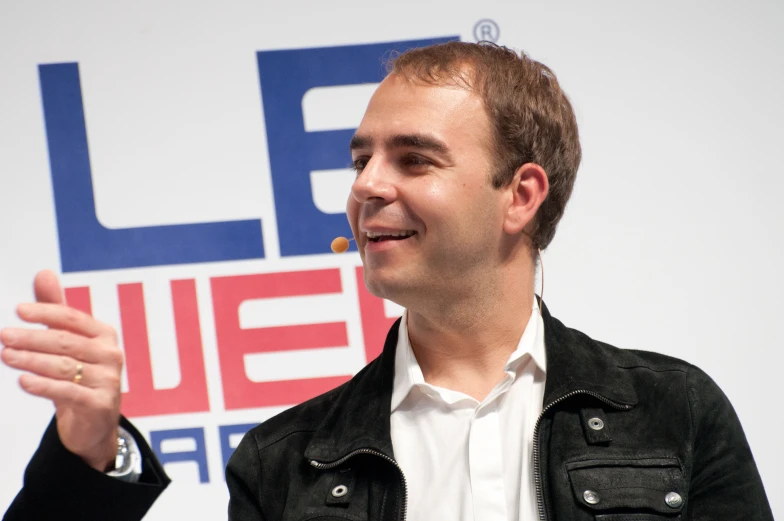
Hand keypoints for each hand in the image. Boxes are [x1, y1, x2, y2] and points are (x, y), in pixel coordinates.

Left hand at [1, 270, 122, 470]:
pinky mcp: (100, 404)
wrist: (94, 423)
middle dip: (32, 338)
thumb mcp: (68, 343)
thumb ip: (55, 310)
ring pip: (64, 367)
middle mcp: (110, 354)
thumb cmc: (79, 376)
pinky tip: (23, 381)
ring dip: (32, 361)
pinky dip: (44, 386)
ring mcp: (108, 380)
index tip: (18, 310)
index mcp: (104, 335)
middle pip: (66, 342)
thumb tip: (44, 273)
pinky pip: (68, 392)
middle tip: (4, 335)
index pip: (72, 318)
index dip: (46, 312)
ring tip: (7, 356)